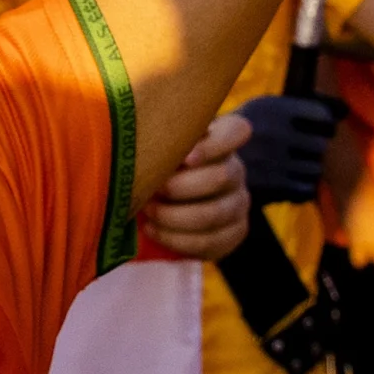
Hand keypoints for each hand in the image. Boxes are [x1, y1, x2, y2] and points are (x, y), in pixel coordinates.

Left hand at [139, 114, 251, 261]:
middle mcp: (235, 169)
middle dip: (181, 187)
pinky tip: (153, 230)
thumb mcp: (157, 142)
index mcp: (222, 139)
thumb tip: (135, 132)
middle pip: (221, 177)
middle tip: (152, 190)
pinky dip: (177, 240)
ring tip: (148, 212)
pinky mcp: (234, 232)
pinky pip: (212, 242)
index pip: (237, 131)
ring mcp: (238, 202)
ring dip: (175, 216)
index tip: (186, 157)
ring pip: (215, 213)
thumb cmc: (155, 161)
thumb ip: (156, 135)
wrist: (163, 199)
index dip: (214, 145)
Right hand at [230, 91, 339, 209]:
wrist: (202, 168)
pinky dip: (298, 189)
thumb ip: (302, 109)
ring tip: (283, 168)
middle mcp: (275, 132)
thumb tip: (345, 110)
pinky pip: (307, 189)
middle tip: (293, 152)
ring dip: (305, 171)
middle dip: (312, 150)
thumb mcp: (262, 111)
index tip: (312, 129)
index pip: (323, 116)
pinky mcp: (274, 187)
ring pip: (316, 168)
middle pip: (322, 144)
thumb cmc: (240, 137)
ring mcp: (275, 161)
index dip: (322, 125)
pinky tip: (282, 183)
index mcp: (272, 107)